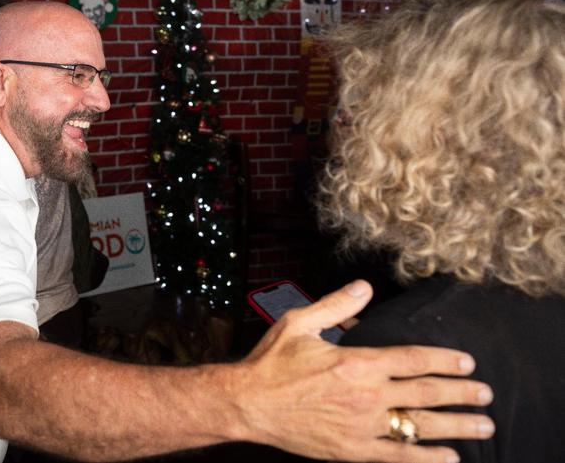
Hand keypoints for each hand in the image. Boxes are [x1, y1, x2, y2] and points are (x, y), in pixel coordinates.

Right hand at [232, 280, 493, 462]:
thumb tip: (364, 288)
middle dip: (462, 393)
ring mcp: (362, 425)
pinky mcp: (353, 450)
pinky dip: (427, 458)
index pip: (414, 359)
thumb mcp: (298, 323)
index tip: (467, 362)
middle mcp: (366, 395)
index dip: (446, 360)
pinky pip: (399, 456)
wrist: (247, 405)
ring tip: (483, 426)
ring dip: (457, 426)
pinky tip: (450, 458)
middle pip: (427, 392)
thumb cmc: (270, 363)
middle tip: (486, 395)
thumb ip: (335, 305)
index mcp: (356, 362)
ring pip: (420, 425)